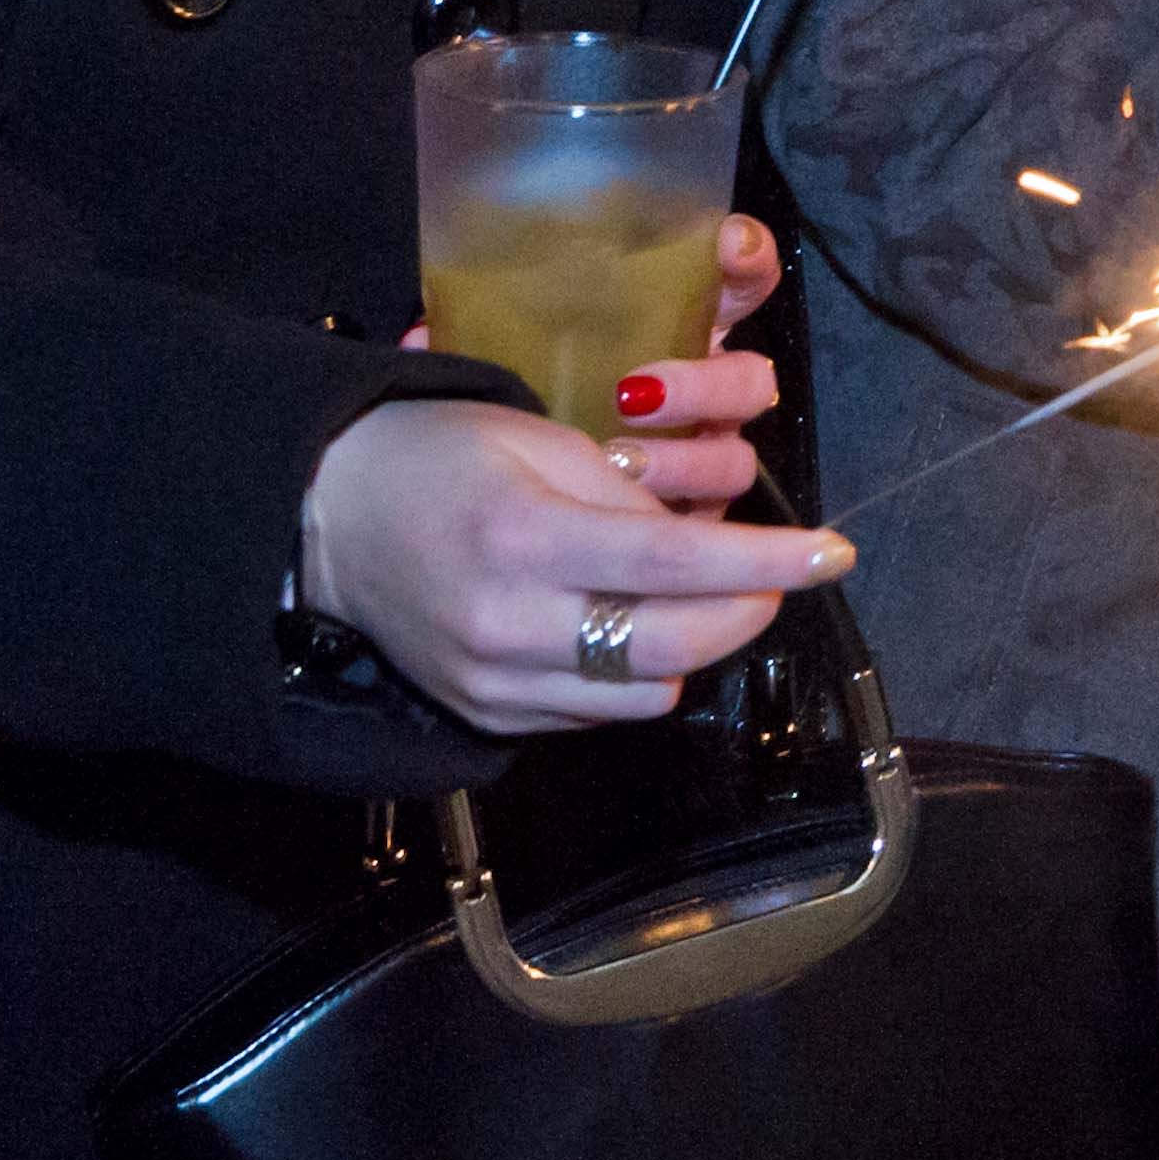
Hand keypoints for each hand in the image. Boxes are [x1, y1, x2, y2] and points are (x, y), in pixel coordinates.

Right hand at [296, 396, 851, 735]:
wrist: (324, 519)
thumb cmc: (438, 454)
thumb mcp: (537, 440)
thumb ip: (624, 500)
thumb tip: (706, 548)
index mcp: (524, 538)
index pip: (673, 564)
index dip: (766, 563)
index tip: (834, 554)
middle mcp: (509, 626)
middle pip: (671, 649)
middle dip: (746, 612)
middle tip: (779, 574)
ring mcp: (494, 685)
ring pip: (642, 695)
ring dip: (692, 649)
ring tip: (699, 595)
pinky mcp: (486, 719)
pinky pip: (593, 713)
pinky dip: (632, 675)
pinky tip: (629, 625)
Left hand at [406, 213, 787, 515]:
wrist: (493, 503)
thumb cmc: (503, 416)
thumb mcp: (499, 366)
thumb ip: (479, 335)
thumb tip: (421, 333)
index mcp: (670, 333)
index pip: (737, 279)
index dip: (744, 257)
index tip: (723, 246)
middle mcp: (702, 399)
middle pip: (751, 380)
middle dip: (708, 384)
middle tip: (635, 394)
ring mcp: (703, 463)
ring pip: (734, 460)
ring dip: (684, 460)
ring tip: (618, 465)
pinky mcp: (694, 527)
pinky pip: (711, 528)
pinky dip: (678, 525)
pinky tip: (633, 527)